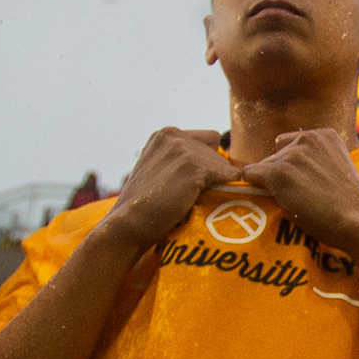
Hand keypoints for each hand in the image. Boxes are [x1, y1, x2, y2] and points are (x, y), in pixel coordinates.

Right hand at [95, 128, 240, 251]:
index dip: (206, 163)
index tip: (193, 183)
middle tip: (195, 196)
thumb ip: (178, 162)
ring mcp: (184, 149)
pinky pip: (229, 176)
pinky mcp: (194, 167)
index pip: (207, 141)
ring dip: (218, 184)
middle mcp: (174, 136)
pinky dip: (227, 189)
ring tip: (198, 202)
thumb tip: (216, 167)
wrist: (128, 224)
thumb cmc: (143, 207)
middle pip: (217, 151)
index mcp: (164, 135)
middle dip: (212, 172)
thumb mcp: (157, 171)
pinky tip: (213, 201)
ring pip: (224, 165)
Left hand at [232, 124, 358, 252]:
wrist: (357, 221)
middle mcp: (306, 139)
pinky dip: (254, 187)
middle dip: (282, 175)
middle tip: (302, 197)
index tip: (307, 184)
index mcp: (324, 134)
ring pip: (263, 168)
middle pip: (275, 156)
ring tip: (295, 203)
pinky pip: (250, 175)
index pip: (291, 145)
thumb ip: (319, 160)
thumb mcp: (339, 169)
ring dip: (272, 185)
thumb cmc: (350, 204)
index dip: (294, 168)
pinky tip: (270, 199)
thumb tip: (296, 169)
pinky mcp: (278, 174)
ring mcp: (291, 156)